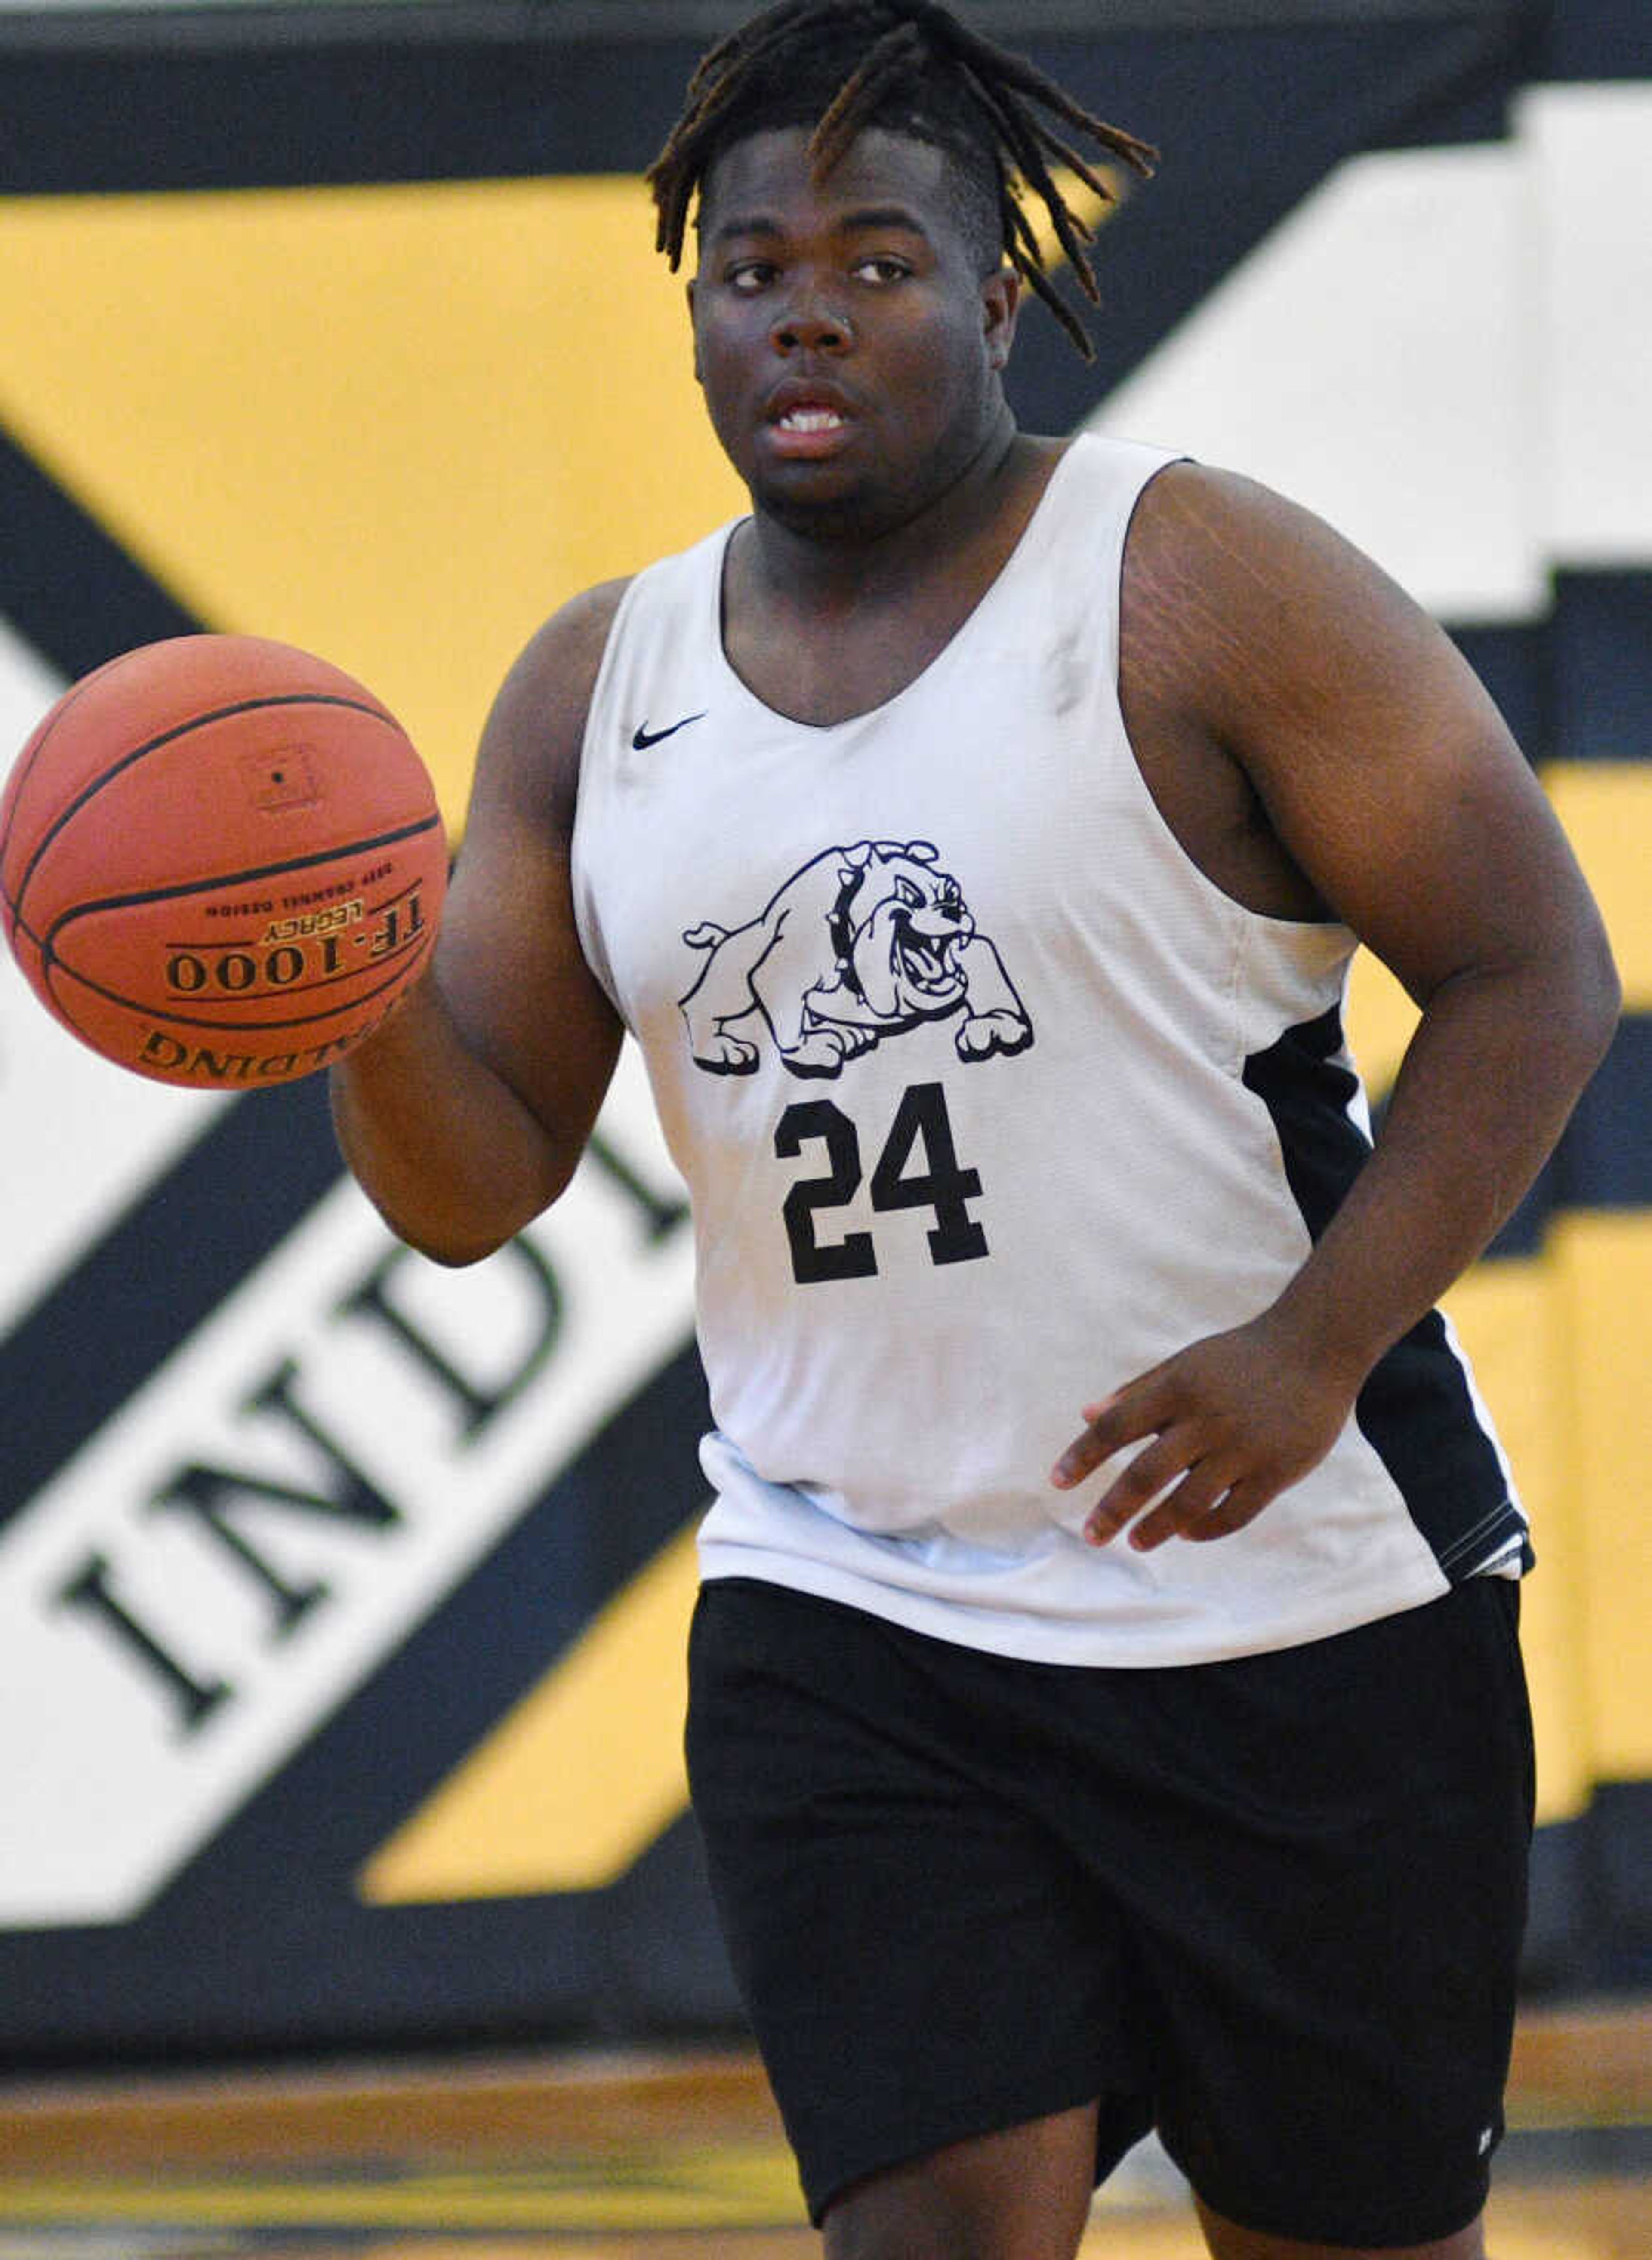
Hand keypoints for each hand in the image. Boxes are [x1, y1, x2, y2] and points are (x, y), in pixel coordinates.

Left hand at [1050, 1311, 1359, 1550]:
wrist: (1316, 1349)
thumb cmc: (1240, 1358)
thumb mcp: (1184, 1363)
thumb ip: (1136, 1391)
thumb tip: (1085, 1415)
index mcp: (1178, 1388)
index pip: (1117, 1427)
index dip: (1084, 1456)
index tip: (1057, 1482)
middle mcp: (1207, 1419)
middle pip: (1147, 1473)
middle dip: (1114, 1508)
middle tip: (1091, 1534)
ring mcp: (1243, 1448)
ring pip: (1189, 1501)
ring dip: (1156, 1527)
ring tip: (1135, 1543)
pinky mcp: (1277, 1471)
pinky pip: (1235, 1513)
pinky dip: (1206, 1529)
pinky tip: (1186, 1534)